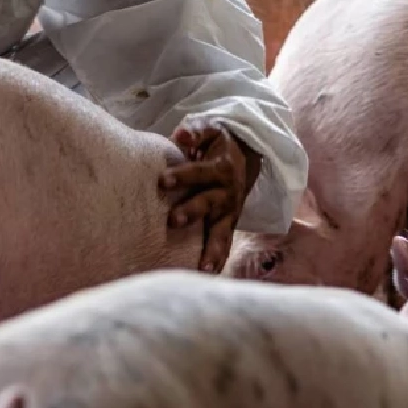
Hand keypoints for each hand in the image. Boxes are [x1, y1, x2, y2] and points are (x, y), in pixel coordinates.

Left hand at [160, 117, 261, 273]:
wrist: (244, 157)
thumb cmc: (217, 144)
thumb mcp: (210, 131)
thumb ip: (195, 133)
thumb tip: (181, 136)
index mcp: (220, 167)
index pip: (199, 172)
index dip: (182, 175)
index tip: (162, 181)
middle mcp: (227, 192)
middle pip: (209, 202)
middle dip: (192, 211)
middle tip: (173, 220)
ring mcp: (230, 211)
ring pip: (220, 231)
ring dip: (211, 249)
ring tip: (201, 269)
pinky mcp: (229, 224)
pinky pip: (225, 244)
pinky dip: (218, 260)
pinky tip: (209, 277)